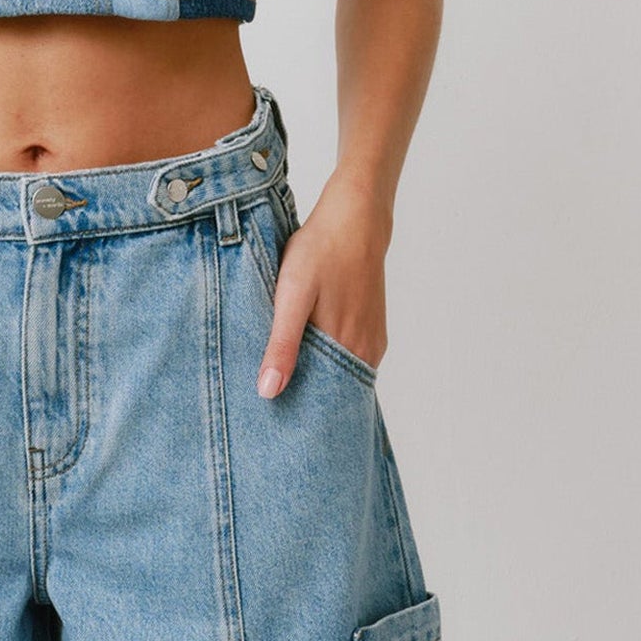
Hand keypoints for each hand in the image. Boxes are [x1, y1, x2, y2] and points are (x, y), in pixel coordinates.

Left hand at [256, 172, 389, 395]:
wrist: (355, 217)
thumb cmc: (321, 252)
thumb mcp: (292, 296)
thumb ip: (282, 344)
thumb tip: (269, 391)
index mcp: (348, 349)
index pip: (325, 404)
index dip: (301, 414)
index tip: (277, 423)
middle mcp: (366, 351)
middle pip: (334, 391)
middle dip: (307, 401)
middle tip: (273, 406)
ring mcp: (371, 338)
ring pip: (341, 373)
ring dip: (318, 378)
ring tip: (286, 382)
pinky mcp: (371, 325)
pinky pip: (349, 355)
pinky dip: (330, 360)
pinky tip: (308, 354)